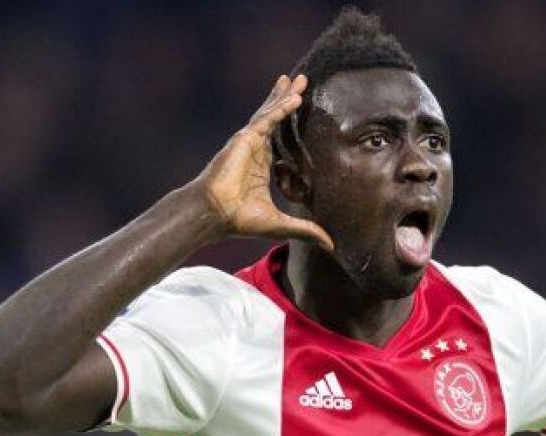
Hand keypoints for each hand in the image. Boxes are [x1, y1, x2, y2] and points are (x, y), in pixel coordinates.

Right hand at [191, 74, 332, 250]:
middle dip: (287, 99)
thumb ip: (306, 230)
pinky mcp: (245, 139)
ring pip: (271, 113)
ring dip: (285, 95)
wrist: (215, 214)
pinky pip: (266, 119)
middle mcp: (256, 150)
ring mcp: (249, 142)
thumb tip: (331, 246)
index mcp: (262, 166)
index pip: (281, 138)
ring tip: (298, 79)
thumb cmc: (240, 220)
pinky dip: (281, 108)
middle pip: (275, 118)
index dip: (290, 124)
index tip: (301, 112)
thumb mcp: (281, 225)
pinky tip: (294, 97)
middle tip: (302, 81)